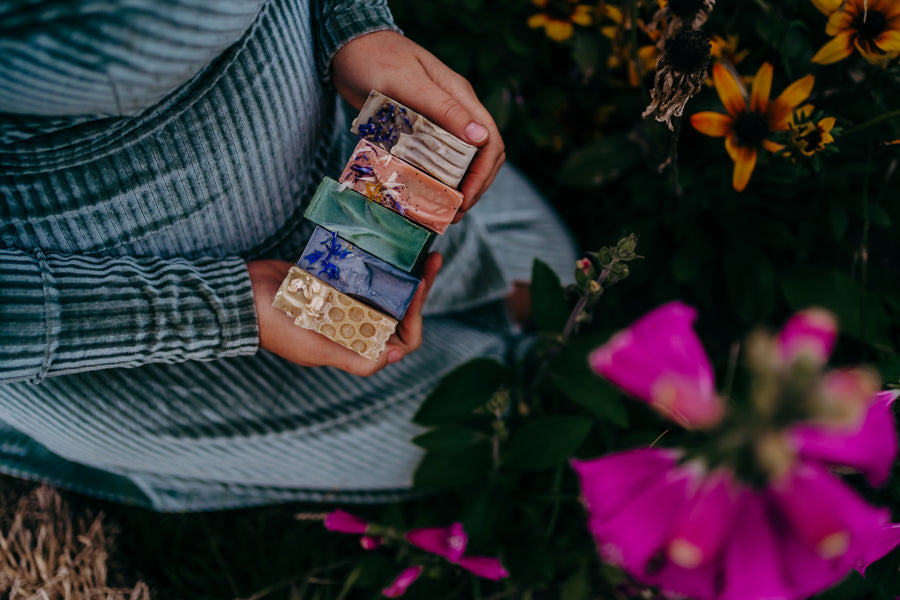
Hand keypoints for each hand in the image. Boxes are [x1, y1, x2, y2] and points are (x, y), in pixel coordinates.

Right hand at [248, 253, 442, 375]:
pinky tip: (394, 244)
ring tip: (421, 248)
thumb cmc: (276, 328)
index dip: (416, 318)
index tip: (418, 288)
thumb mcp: (315, 348)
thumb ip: (354, 358)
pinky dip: (381, 261)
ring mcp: (348, 303)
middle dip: (419, 287)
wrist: (241, 297)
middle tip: (432, 259)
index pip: (402, 340)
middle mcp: (357, 326)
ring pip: (388, 290)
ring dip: (406, 271)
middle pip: (401, 311)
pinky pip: (367, 272)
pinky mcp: (337, 281)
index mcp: (356, 346)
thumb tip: (395, 357)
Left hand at [332, 30, 504, 220]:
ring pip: (459, 161)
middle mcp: (454, 111)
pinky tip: (422, 194)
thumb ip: (444, 109)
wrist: (347, 48)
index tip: (466, 198)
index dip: (484, 174)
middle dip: (473, 188)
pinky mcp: (417, 130)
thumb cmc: (377, 58)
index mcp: (460, 98)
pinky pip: (434, 160)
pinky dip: (433, 179)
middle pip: (481, 157)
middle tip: (455, 213)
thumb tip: (482, 137)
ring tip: (441, 211)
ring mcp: (436, 121)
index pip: (490, 142)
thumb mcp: (409, 83)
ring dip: (455, 188)